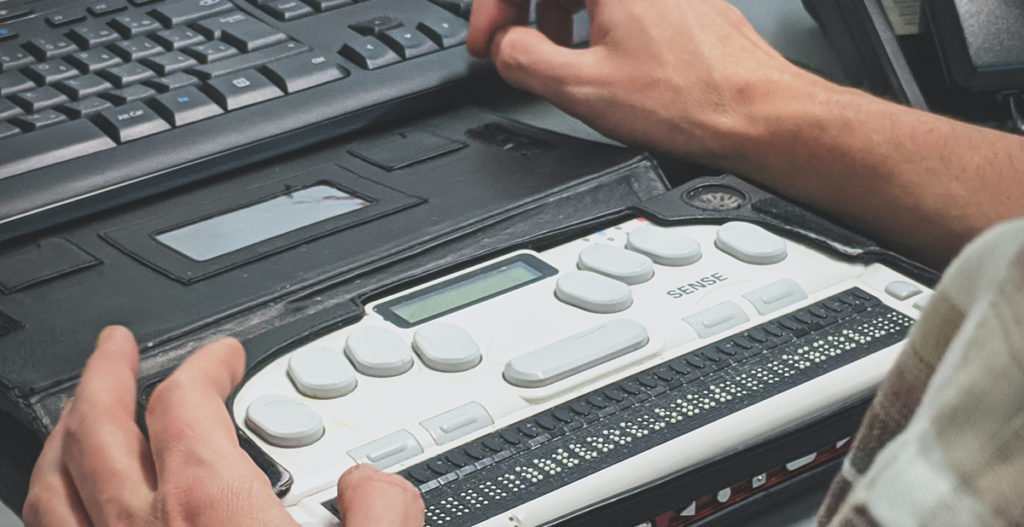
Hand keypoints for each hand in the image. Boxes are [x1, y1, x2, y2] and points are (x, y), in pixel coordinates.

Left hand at [22, 326, 424, 526]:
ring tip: (79, 412)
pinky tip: (64, 507)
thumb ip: (385, 512)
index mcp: (210, 512)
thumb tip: (370, 480)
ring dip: (64, 434)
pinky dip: (48, 507)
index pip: (188, 405)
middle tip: (117, 347)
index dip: (206, 366)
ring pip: (52, 486)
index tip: (225, 358)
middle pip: (98, 430)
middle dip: (107, 376)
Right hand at [467, 0, 830, 166]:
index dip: (492, 7)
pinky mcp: (681, 0)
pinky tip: (597, 55)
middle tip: (507, 44)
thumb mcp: (581, 88)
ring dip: (556, 12)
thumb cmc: (692, 101)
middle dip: (522, 8)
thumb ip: (522, 57)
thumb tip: (504, 44)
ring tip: (554, 53)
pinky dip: (594, 17)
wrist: (759, 115)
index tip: (487, 40)